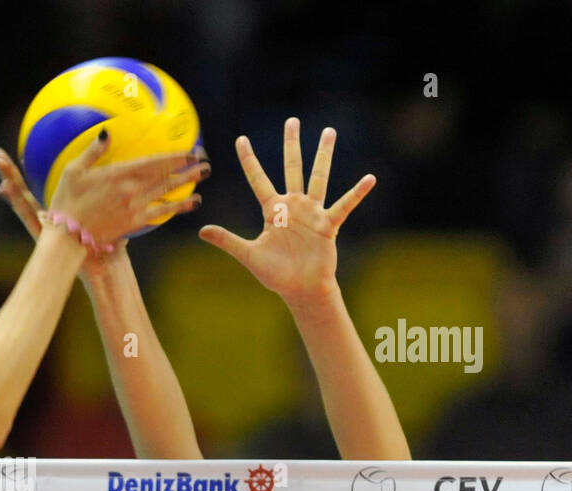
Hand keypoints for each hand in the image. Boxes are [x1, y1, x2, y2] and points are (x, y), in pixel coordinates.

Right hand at [0, 144, 207, 279]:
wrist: (68, 237)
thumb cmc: (66, 202)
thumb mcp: (74, 171)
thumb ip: (93, 151)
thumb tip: (106, 133)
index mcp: (119, 174)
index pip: (155, 162)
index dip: (176, 156)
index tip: (192, 149)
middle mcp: (132, 190)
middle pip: (167, 176)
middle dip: (188, 168)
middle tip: (205, 161)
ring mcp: (135, 208)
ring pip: (168, 194)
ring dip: (188, 185)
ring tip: (202, 178)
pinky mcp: (134, 224)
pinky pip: (161, 214)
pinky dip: (177, 207)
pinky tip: (190, 204)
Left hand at [198, 118, 374, 306]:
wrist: (300, 289)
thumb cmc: (276, 274)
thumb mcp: (249, 255)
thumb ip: (227, 241)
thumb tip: (202, 231)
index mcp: (272, 210)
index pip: (258, 179)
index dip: (249, 160)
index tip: (240, 139)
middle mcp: (293, 205)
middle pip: (291, 168)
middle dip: (291, 145)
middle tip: (292, 121)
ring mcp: (312, 212)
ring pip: (318, 177)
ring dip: (323, 155)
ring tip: (329, 132)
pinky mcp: (327, 225)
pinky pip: (343, 206)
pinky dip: (356, 193)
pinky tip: (369, 179)